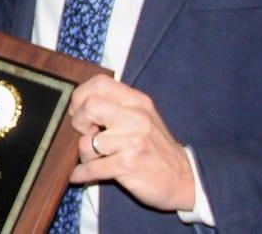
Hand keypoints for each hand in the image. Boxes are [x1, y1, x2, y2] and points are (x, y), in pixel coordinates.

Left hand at [66, 74, 195, 211]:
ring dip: (83, 153)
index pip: (100, 83)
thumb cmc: (155, 147)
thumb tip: (80, 104)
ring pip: (87, 141)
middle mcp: (136, 117)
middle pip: (90, 105)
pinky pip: (92, 168)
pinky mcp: (129, 165)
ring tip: (92, 157)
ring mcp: (133, 141)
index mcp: (137, 101)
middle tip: (85, 133)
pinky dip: (81, 173)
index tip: (78, 110)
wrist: (183, 178)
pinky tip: (79, 174)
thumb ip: (117, 106)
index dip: (80, 95)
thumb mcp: (143, 117)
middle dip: (78, 121)